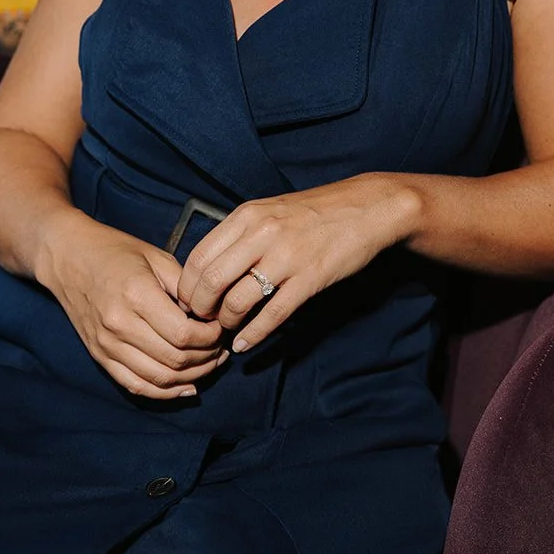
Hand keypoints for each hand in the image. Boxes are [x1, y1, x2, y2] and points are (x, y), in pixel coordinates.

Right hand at [42, 220, 227, 399]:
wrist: (67, 256)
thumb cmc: (114, 250)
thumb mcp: (156, 256)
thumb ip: (185, 287)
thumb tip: (210, 316)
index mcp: (136, 295)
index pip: (184, 334)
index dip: (210, 338)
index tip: (220, 329)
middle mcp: (119, 324)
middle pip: (174, 360)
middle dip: (207, 358)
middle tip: (221, 348)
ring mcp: (106, 344)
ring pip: (159, 378)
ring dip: (192, 377)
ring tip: (209, 364)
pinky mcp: (99, 355)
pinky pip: (135, 385)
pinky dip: (164, 393)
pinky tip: (186, 387)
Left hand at [176, 175, 408, 353]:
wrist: (366, 209)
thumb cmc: (316, 211)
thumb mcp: (269, 210)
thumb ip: (240, 233)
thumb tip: (208, 267)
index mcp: (247, 216)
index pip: (198, 256)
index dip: (186, 286)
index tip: (187, 301)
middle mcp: (261, 234)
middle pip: (211, 282)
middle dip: (199, 309)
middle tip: (201, 321)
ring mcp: (286, 257)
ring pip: (237, 301)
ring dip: (225, 323)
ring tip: (226, 330)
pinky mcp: (309, 279)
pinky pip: (272, 315)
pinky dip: (253, 335)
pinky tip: (245, 345)